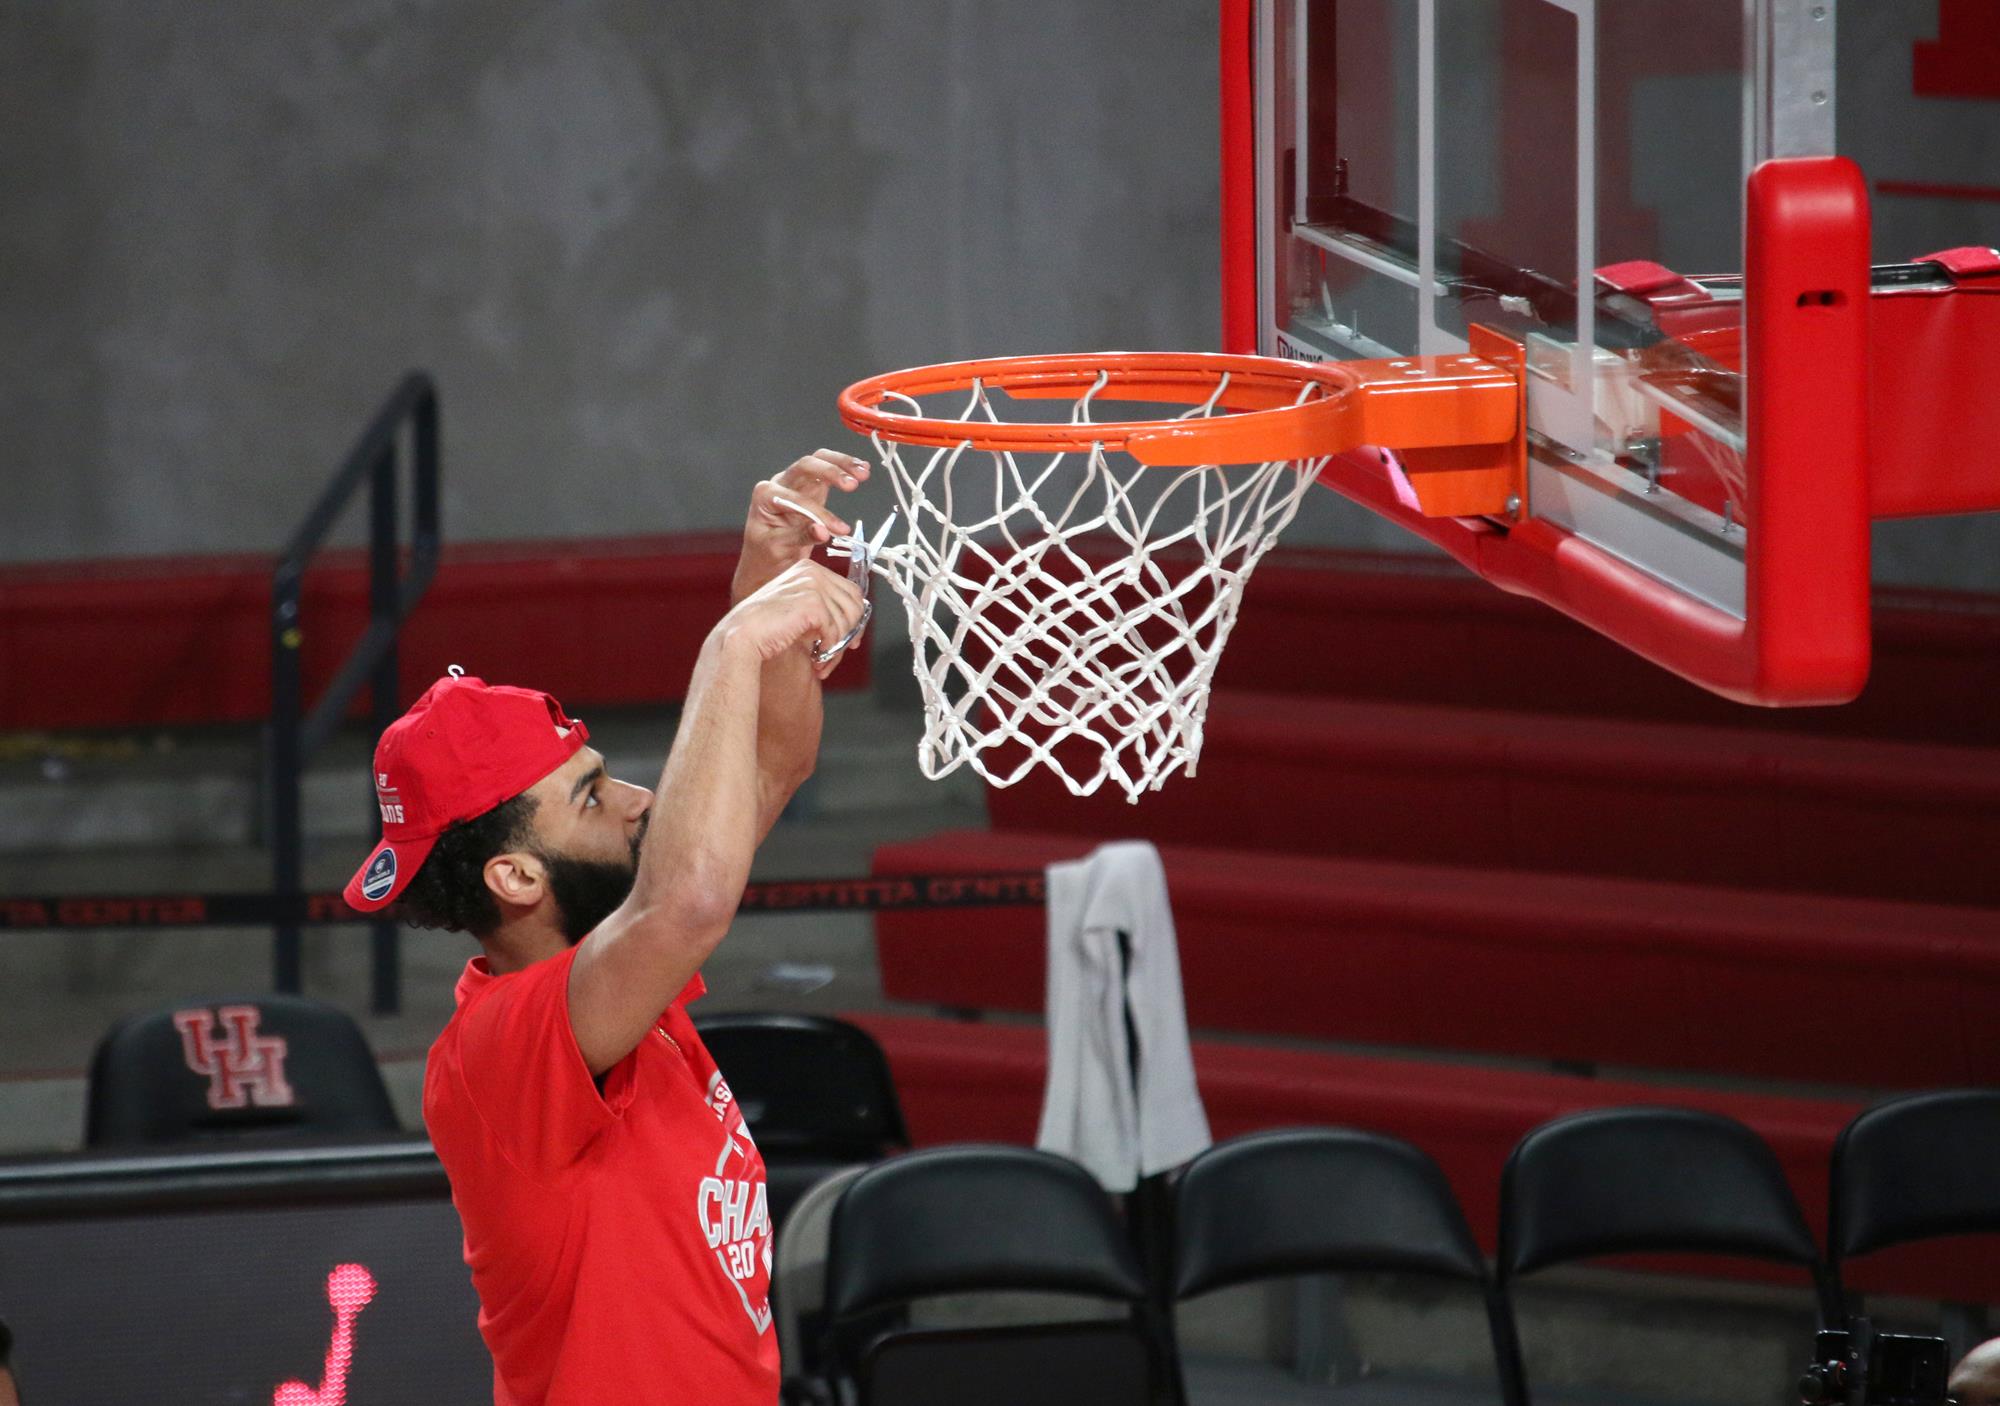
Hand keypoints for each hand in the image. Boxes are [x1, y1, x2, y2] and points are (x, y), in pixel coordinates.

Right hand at [719, 560, 866, 678]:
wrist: (742, 635)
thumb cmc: (765, 627)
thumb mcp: (799, 610)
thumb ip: (824, 608)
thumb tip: (856, 621)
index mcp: (809, 569)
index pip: (851, 591)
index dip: (856, 618)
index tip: (852, 639)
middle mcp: (812, 572)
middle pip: (855, 604)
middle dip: (851, 632)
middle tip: (838, 653)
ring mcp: (813, 585)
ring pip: (848, 619)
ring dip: (839, 646)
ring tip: (824, 660)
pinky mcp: (813, 603)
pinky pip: (835, 631)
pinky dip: (829, 649)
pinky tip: (817, 657)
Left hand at [734, 449, 871, 597]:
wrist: (765, 563)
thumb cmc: (765, 556)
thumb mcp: (779, 549)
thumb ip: (801, 537)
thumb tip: (822, 530)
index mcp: (765, 496)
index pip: (796, 497)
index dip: (818, 512)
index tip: (835, 529)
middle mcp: (779, 484)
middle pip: (806, 466)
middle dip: (831, 472)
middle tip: (852, 484)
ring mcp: (796, 485)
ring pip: (819, 461)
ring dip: (842, 464)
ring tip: (863, 472)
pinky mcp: (811, 490)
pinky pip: (828, 474)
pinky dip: (844, 469)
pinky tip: (861, 469)